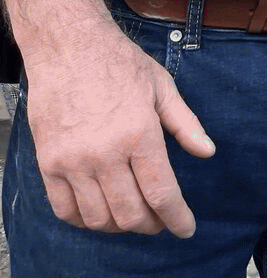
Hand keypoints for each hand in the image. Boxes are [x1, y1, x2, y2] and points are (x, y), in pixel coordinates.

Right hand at [23, 18, 215, 236]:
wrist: (68, 47)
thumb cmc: (119, 63)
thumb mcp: (162, 86)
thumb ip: (185, 124)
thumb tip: (207, 152)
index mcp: (139, 133)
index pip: (162, 193)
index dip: (177, 218)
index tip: (186, 230)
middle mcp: (105, 154)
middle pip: (131, 214)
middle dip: (151, 225)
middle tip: (160, 220)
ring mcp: (73, 162)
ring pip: (99, 219)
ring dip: (120, 226)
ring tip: (133, 216)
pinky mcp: (48, 164)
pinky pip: (65, 211)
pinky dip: (85, 220)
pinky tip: (100, 211)